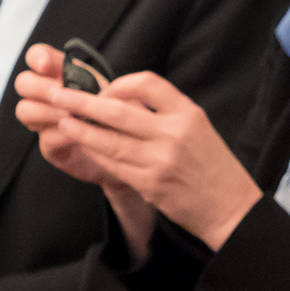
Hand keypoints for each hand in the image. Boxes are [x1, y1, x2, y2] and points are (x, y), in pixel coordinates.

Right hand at [14, 44, 119, 186]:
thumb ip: (96, 82)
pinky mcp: (50, 146)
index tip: (46, 65)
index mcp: (59, 75)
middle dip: (40, 87)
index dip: (38, 57)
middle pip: (23, 83)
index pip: (36, 57)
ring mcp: (44, 121)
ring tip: (69, 114)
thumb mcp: (111, 90)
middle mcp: (46, 96)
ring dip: (47, 111)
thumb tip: (85, 79)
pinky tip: (78, 135)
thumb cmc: (115, 112)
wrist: (123, 146)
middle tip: (59, 93)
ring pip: (25, 110)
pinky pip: (46, 137)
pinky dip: (62, 134)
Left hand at [24, 62, 262, 251]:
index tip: (104, 89)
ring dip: (81, 130)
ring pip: (109, 140)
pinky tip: (82, 146)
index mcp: (187, 113)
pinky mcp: (150, 184)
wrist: (231, 207)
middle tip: (58, 94)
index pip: (146, 83)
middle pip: (118, 110)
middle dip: (82, 102)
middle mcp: (174, 133)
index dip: (118, 83)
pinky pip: (114, 165)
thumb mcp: (198, 128)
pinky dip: (95, 153)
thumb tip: (124, 102)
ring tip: (62, 121)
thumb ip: (166, 114)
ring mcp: (160, 160)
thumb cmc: (213, 167)